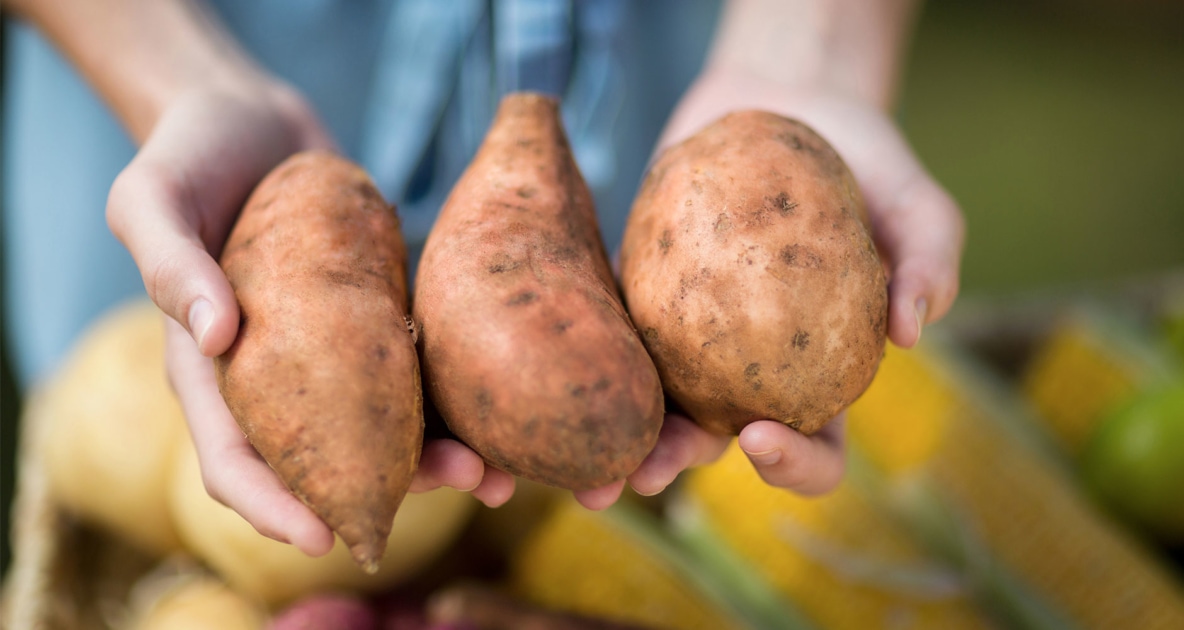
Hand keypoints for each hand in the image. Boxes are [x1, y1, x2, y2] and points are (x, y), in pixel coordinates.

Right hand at [113, 77, 513, 555]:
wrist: (249, 117)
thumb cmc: (187, 154)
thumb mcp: (151, 197)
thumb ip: (169, 262)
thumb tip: (215, 335)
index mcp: (208, 367)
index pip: (232, 460)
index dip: (272, 507)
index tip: (321, 538)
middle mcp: (273, 374)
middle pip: (324, 459)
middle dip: (387, 489)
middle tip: (457, 486)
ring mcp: (329, 349)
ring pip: (382, 427)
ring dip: (438, 455)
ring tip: (494, 470)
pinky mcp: (373, 316)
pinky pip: (414, 370)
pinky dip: (452, 398)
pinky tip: (498, 408)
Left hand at [595, 66, 963, 499]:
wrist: (788, 101)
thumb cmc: (866, 161)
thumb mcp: (916, 202)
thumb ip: (929, 259)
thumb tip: (913, 331)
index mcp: (820, 375)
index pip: (816, 447)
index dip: (794, 465)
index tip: (762, 436)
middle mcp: (750, 369)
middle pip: (716, 438)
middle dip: (678, 463)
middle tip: (648, 470)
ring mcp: (689, 335)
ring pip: (653, 399)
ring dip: (621, 432)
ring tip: (589, 444)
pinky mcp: (640, 290)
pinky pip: (611, 326)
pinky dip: (586, 350)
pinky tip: (552, 361)